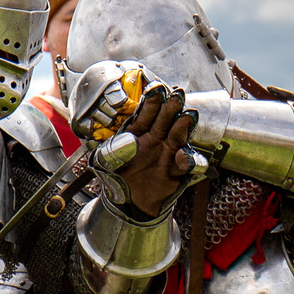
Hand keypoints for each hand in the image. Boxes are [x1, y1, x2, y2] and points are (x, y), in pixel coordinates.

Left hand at [117, 81, 198, 219]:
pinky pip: (185, 166)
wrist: (129, 202)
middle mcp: (156, 141)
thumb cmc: (118, 178)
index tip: (156, 90)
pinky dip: (187, 161)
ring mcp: (168, 155)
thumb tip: (113, 145)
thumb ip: (108, 152)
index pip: (147, 115)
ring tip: (187, 116)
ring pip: (177, 137)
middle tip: (177, 95)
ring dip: (183, 126)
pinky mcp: (176, 172)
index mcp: (139, 135)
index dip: (152, 103)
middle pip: (165, 121)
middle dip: (171, 107)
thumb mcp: (106, 163)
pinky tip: (183, 157)